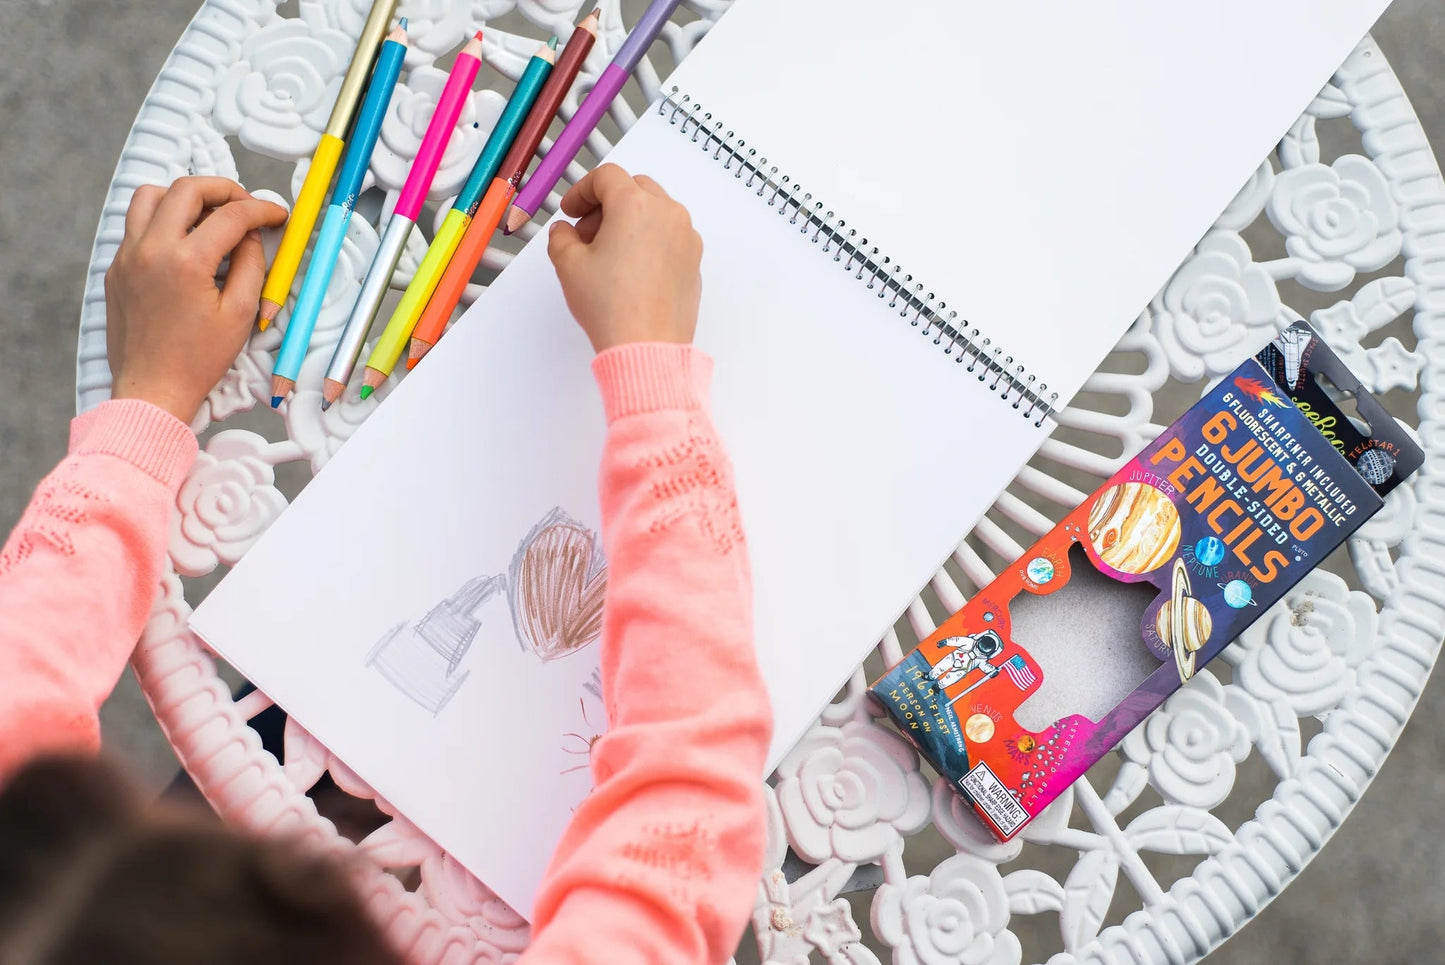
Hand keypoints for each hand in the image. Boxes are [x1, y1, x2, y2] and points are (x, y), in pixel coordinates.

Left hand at [104, 177, 287, 422]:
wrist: (152, 389)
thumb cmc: (198, 359)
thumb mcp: (241, 313)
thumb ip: (251, 265)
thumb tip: (252, 235)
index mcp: (186, 261)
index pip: (231, 215)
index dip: (262, 210)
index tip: (277, 214)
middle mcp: (151, 249)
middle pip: (187, 189)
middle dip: (223, 189)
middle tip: (246, 205)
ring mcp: (127, 256)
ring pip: (150, 196)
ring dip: (184, 196)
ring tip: (209, 214)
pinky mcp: (116, 268)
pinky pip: (136, 225)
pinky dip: (163, 221)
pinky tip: (185, 243)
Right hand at [546, 164, 701, 352]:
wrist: (647, 347)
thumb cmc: (612, 307)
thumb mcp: (569, 266)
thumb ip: (561, 238)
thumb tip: (564, 232)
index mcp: (636, 205)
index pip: (607, 177)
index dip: (582, 191)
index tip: (570, 210)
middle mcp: (668, 214)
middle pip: (635, 188)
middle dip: (607, 204)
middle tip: (586, 232)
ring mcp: (687, 238)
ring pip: (656, 210)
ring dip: (630, 220)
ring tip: (609, 253)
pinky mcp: (694, 261)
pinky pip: (670, 236)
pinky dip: (650, 239)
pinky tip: (631, 269)